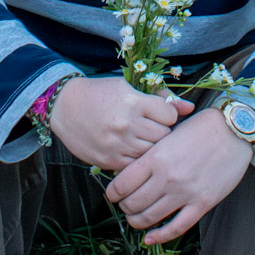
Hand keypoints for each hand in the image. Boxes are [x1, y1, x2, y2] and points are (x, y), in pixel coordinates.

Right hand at [49, 75, 193, 170]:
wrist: (64, 107)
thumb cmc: (100, 93)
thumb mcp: (128, 87)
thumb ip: (160, 97)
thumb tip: (190, 108)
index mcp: (133, 102)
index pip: (169, 114)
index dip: (167, 114)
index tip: (159, 113)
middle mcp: (127, 124)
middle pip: (163, 136)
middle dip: (161, 132)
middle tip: (152, 128)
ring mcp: (117, 145)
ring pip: (151, 153)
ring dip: (151, 147)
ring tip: (142, 138)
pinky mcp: (109, 161)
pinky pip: (135, 166)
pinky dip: (137, 159)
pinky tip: (131, 149)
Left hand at [105, 107, 252, 244]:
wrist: (233, 130)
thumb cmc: (200, 128)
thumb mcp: (168, 134)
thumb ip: (151, 153)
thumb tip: (130, 170)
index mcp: (155, 157)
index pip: (121, 184)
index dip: (112, 193)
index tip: (112, 195)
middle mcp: (167, 177)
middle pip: (133, 203)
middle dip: (125, 208)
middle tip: (125, 206)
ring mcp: (184, 192)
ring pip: (150, 218)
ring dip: (138, 222)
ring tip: (136, 219)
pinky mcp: (202, 203)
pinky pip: (176, 227)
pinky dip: (160, 236)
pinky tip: (151, 238)